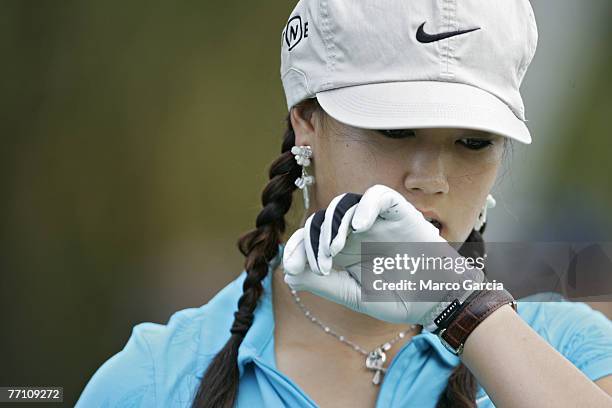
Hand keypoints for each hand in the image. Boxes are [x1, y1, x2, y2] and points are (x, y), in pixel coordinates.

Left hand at [282, 184, 483, 326]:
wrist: (437, 302)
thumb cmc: (398, 299)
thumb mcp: (353, 294)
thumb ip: (322, 284)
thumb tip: (288, 274)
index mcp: (343, 249)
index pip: (312, 236)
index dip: (298, 247)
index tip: (291, 267)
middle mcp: (356, 231)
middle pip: (323, 219)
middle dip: (314, 240)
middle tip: (322, 265)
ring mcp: (376, 220)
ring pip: (345, 204)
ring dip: (334, 224)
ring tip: (336, 249)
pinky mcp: (399, 212)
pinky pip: (378, 196)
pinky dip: (365, 206)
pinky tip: (359, 227)